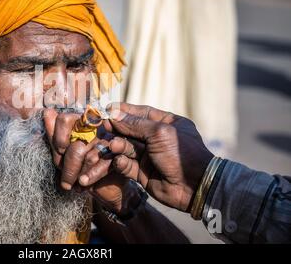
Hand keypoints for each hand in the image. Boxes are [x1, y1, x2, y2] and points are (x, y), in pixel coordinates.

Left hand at [43, 108, 141, 215]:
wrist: (106, 186)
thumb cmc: (81, 166)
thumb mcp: (63, 153)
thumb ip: (54, 135)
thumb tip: (47, 112)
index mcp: (80, 122)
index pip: (64, 119)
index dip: (58, 138)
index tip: (58, 152)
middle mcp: (96, 127)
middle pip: (75, 144)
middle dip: (67, 166)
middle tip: (64, 180)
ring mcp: (109, 140)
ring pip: (89, 157)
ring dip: (77, 174)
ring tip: (71, 185)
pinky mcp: (119, 155)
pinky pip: (103, 165)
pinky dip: (91, 176)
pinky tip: (83, 184)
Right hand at [80, 103, 213, 211]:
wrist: (193, 187)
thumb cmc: (181, 154)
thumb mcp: (159, 133)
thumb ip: (134, 124)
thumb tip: (113, 113)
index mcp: (166, 124)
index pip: (141, 113)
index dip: (124, 111)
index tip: (107, 108)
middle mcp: (156, 138)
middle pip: (129, 131)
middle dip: (115, 129)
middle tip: (102, 127)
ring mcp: (148, 156)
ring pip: (125, 148)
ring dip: (116, 147)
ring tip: (110, 146)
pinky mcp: (141, 172)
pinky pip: (125, 165)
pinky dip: (120, 162)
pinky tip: (118, 161)